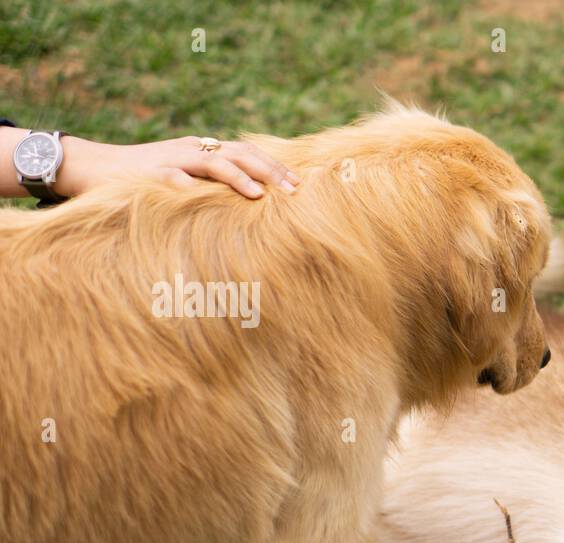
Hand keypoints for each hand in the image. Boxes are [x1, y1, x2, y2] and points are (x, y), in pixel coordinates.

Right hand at [56, 135, 299, 199]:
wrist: (94, 167)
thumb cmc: (147, 180)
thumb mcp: (188, 179)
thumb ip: (216, 186)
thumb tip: (253, 203)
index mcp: (206, 150)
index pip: (248, 154)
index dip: (275, 167)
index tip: (300, 185)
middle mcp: (194, 150)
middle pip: (239, 154)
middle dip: (269, 171)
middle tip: (295, 190)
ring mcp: (172, 159)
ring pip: (212, 162)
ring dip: (237, 177)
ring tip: (259, 195)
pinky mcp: (148, 173)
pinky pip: (170, 178)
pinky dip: (185, 186)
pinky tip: (200, 196)